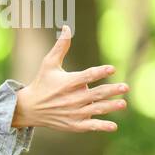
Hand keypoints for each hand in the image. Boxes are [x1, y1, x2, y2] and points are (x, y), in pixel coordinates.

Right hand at [11, 26, 127, 132]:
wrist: (29, 108)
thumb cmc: (42, 83)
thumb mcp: (48, 64)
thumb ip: (61, 47)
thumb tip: (67, 27)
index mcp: (67, 83)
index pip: (86, 76)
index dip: (100, 72)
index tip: (112, 68)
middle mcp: (72, 98)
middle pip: (96, 94)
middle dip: (112, 90)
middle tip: (126, 87)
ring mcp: (73, 112)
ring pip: (96, 109)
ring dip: (111, 107)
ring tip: (123, 103)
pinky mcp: (73, 124)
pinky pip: (90, 126)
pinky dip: (101, 127)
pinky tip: (113, 126)